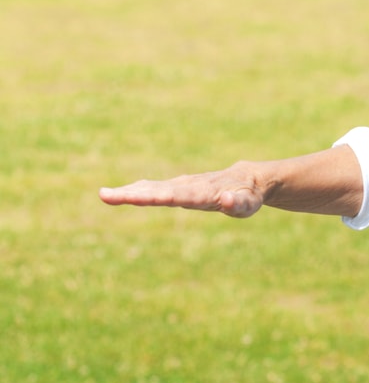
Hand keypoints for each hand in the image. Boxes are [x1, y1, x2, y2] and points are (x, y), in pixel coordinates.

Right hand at [99, 163, 264, 217]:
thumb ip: (239, 204)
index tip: (135, 197)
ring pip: (153, 187)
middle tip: (105, 195)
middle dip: (133, 194)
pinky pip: (156, 188)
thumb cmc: (250, 195)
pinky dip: (139, 190)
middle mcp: (189, 186)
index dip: (156, 197)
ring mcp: (183, 185)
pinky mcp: (181, 187)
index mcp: (203, 193)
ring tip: (106, 194)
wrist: (250, 178)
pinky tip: (123, 193)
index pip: (176, 196)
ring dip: (131, 191)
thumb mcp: (250, 203)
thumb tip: (228, 200)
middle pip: (158, 190)